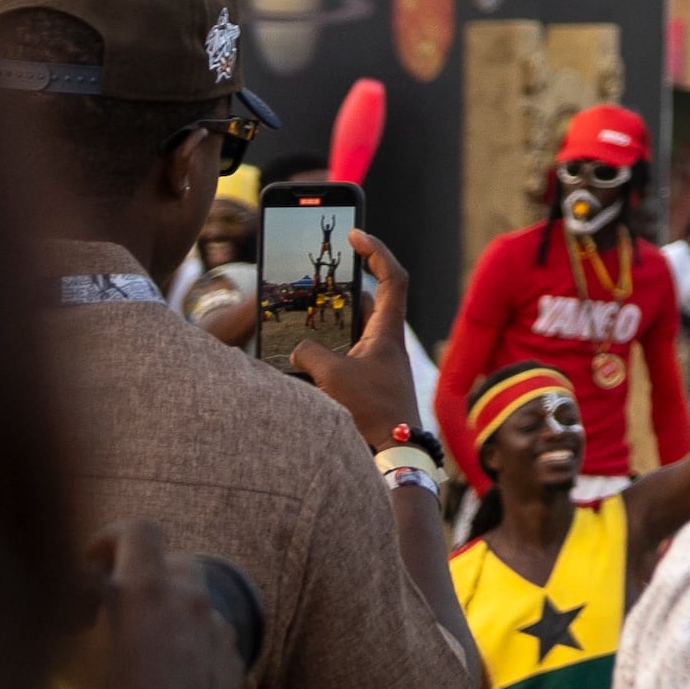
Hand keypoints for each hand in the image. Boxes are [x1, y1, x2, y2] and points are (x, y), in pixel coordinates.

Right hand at [80, 517, 255, 688]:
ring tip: (133, 650)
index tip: (88, 566)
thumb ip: (74, 606)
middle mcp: (191, 599)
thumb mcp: (72, 656)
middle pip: (169, 563)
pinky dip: (184, 642)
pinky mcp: (234, 659)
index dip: (109, 538)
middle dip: (137, 580)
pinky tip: (162, 678)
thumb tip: (80, 582)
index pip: (139, 529)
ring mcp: (218, 629)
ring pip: (191, 601)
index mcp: (147, 589)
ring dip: (163, 612)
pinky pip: (206, 636)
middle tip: (105, 614)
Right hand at [292, 231, 421, 448]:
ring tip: (296, 319)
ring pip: (350, 330)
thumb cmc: (372, 413)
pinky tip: (296, 360)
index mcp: (387, 332)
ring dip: (326, 323)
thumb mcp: (332, 377)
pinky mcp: (365, 382)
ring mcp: (376, 363)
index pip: (391, 278)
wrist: (393, 454)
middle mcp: (385, 343)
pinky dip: (322, 351)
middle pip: (365, 301)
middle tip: (313, 282)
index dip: (376, 251)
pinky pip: (342, 355)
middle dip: (339, 289)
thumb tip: (297, 349)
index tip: (356, 234)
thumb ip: (309, 353)